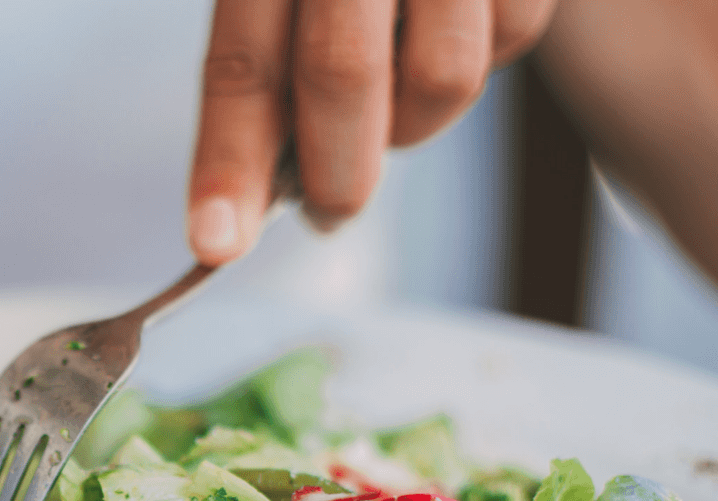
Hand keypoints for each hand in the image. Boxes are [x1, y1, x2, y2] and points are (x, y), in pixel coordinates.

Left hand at [188, 0, 557, 265]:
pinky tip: (446, 27)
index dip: (229, 162)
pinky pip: (513, 38)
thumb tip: (260, 184)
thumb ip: (265, 54)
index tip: (216, 244)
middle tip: (327, 211)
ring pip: (443, 78)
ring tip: (390, 108)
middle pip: (341, 75)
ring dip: (414, 127)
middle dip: (334, 173)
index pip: (243, 62)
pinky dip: (480, 58)